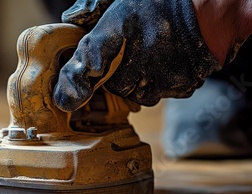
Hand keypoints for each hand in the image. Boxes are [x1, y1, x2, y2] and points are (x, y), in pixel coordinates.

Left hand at [53, 0, 221, 108]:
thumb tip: (70, 18)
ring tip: (151, 57)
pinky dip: (156, 84)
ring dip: (136, 81)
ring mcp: (162, 73)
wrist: (215, 9)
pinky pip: (156, 94)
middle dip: (115, 76)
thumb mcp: (124, 0)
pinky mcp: (180, 86)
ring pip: (134, 93)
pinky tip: (165, 64)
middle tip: (129, 57)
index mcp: (123, 24)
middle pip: (112, 84)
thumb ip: (93, 7)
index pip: (89, 57)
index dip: (75, 81)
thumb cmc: (165, 2)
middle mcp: (141, 52)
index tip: (65, 98)